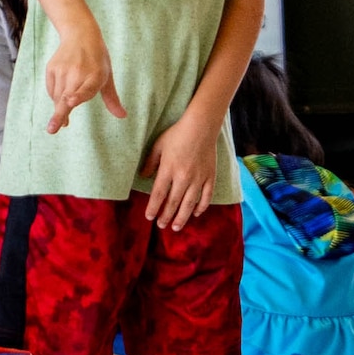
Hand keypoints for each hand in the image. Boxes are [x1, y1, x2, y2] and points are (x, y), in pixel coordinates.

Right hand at [44, 16, 125, 132]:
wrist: (80, 34)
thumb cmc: (97, 59)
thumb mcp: (107, 76)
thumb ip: (112, 98)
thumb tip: (123, 116)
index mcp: (95, 75)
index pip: (86, 88)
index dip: (78, 96)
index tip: (71, 101)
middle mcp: (77, 73)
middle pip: (66, 97)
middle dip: (59, 114)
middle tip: (52, 130)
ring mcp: (63, 70)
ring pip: (57, 97)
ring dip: (59, 108)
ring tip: (63, 116)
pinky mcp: (51, 68)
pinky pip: (51, 90)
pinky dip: (55, 97)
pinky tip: (62, 94)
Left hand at [142, 112, 218, 229]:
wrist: (201, 126)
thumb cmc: (177, 134)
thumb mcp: (158, 145)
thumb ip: (150, 162)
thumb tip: (143, 176)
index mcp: (168, 169)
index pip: (159, 194)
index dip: (153, 207)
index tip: (149, 217)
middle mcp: (183, 177)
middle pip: (173, 202)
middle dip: (166, 216)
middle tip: (161, 226)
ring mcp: (198, 178)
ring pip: (189, 203)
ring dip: (182, 217)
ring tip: (176, 227)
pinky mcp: (210, 176)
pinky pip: (206, 196)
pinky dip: (201, 207)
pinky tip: (196, 214)